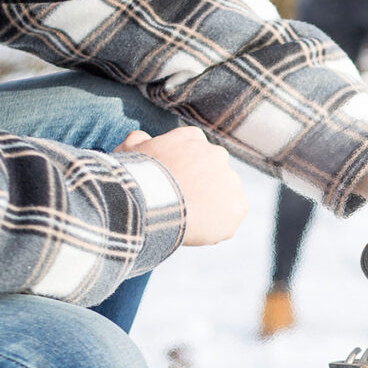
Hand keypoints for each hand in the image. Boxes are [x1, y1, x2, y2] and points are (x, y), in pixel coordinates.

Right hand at [114, 128, 247, 245]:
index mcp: (194, 138)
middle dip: (202, 187)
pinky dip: (221, 224)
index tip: (173, 184)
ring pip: (224, 195)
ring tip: (189, 219)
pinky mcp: (238, 206)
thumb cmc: (138, 177)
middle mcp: (218, 155)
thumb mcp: (129, 151)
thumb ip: (138, 140)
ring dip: (212, 206)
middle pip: (213, 174)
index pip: (194, 152)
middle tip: (182, 204)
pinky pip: (232, 217)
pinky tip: (201, 230)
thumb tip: (141, 138)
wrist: (152, 204)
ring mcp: (231, 181)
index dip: (184, 170)